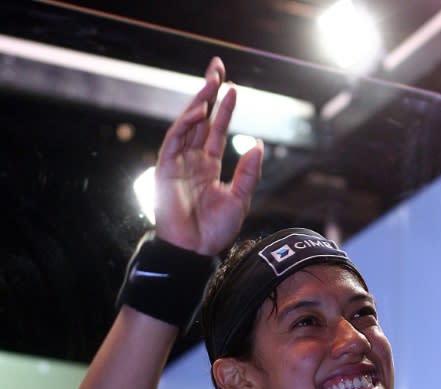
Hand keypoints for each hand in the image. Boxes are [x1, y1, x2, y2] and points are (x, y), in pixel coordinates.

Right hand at [154, 57, 263, 255]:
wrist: (195, 251)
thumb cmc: (215, 232)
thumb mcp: (240, 200)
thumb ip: (248, 173)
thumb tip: (257, 144)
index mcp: (209, 167)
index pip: (216, 131)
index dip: (224, 109)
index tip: (234, 89)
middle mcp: (193, 161)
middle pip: (200, 120)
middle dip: (208, 93)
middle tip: (217, 67)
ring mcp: (178, 163)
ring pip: (187, 125)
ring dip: (198, 102)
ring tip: (211, 82)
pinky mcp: (166, 170)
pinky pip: (174, 141)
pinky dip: (185, 125)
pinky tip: (199, 111)